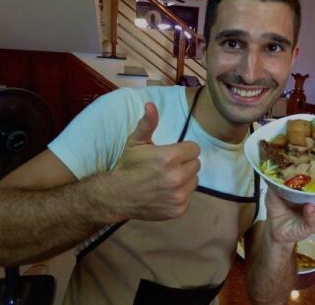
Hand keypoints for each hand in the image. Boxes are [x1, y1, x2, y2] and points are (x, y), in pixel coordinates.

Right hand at [105, 103, 199, 221]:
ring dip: (185, 178)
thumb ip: (148, 123)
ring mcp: (179, 195)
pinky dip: (181, 193)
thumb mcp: (136, 142)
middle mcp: (177, 177)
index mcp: (169, 157)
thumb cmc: (129, 166)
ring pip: (194, 180)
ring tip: (168, 179)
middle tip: (168, 167)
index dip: (183, 149)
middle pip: (196, 164)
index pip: (194, 149)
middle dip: (185, 163)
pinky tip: (166, 192)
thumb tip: (151, 105)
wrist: (117, 197)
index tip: (171, 153)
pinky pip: (190, 195)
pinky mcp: (179, 209)